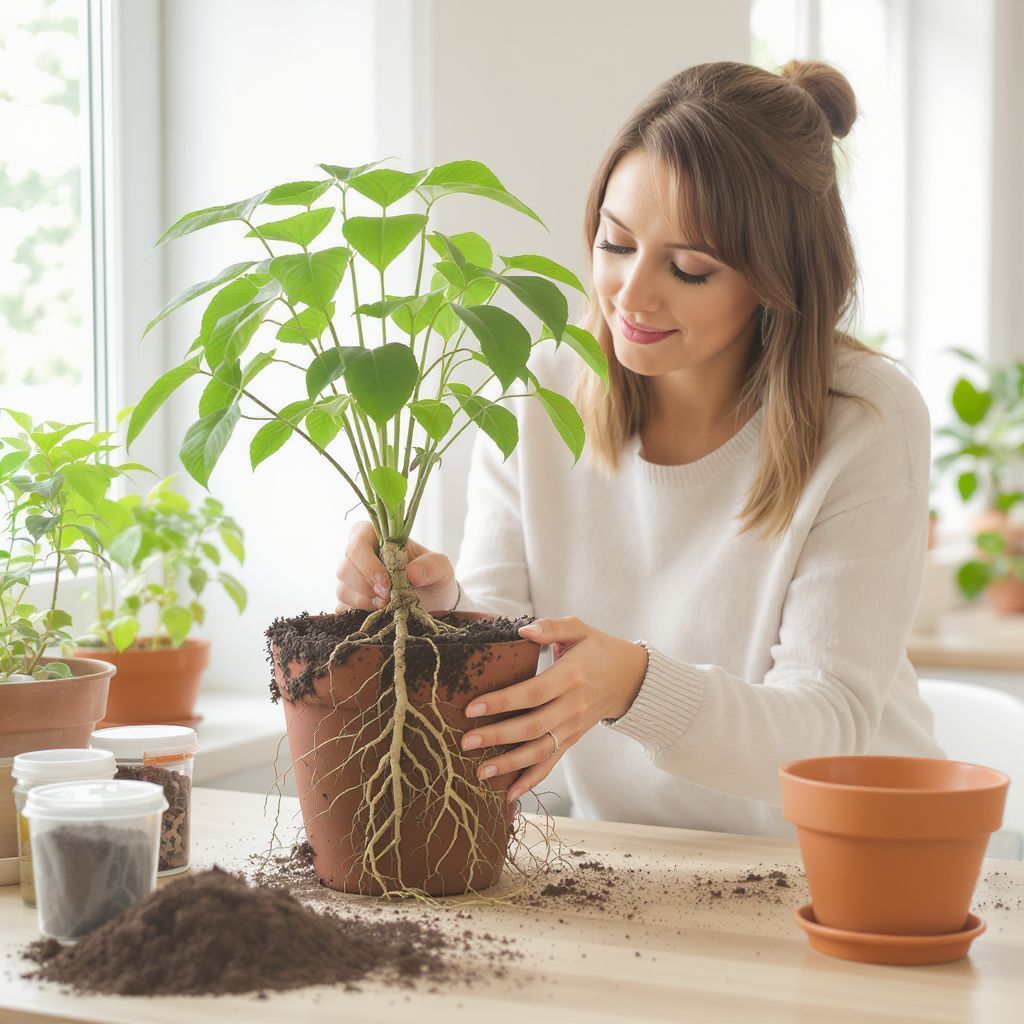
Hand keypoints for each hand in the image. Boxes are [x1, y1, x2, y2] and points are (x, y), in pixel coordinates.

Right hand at [335, 520, 457, 613]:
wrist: (433, 600)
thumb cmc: (433, 576)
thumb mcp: (441, 568)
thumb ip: (430, 566)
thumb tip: (411, 573)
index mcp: (377, 537)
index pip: (357, 541)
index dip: (367, 564)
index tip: (386, 584)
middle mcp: (360, 555)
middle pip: (344, 567)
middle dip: (365, 586)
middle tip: (388, 599)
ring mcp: (352, 579)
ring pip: (342, 589)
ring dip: (362, 601)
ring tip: (385, 607)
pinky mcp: (351, 601)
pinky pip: (342, 607)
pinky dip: (356, 613)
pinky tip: (375, 615)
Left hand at [459, 616, 648, 802]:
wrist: (629, 678)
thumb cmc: (597, 649)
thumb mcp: (578, 629)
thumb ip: (551, 627)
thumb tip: (523, 630)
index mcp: (570, 677)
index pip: (532, 693)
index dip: (502, 702)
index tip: (473, 708)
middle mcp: (572, 706)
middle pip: (532, 727)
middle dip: (497, 737)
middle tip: (466, 741)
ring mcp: (573, 727)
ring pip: (540, 751)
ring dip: (509, 765)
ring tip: (480, 770)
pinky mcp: (573, 739)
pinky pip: (552, 763)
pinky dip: (532, 780)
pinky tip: (510, 793)